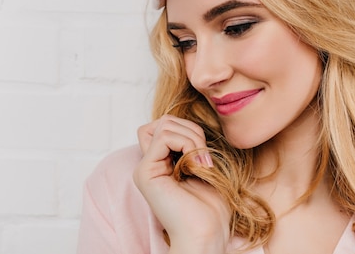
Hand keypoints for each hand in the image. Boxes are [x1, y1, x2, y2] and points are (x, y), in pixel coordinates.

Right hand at [133, 115, 230, 253]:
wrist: (207, 233)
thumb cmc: (210, 206)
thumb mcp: (202, 165)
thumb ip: (190, 144)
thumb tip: (188, 124)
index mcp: (160, 163)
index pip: (167, 125)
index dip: (188, 130)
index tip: (204, 154)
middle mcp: (149, 165)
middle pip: (164, 121)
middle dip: (191, 130)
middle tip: (205, 157)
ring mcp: (144, 168)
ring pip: (165, 124)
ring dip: (192, 138)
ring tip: (203, 164)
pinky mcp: (145, 172)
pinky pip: (165, 137)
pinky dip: (187, 144)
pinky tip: (197, 165)